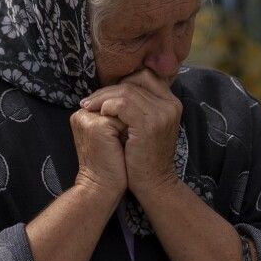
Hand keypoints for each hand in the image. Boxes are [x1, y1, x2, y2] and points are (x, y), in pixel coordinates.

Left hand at [80, 69, 182, 195]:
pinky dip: (107, 106)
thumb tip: (115, 88)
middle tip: (89, 100)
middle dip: (108, 89)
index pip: (145, 76)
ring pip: (126, 91)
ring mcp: (162, 113)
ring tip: (88, 106)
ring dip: (103, 98)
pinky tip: (99, 114)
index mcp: (171, 102)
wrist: (154, 184)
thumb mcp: (146, 126)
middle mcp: (171, 104)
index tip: (104, 94)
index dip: (122, 81)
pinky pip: (123, 104)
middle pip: (134, 81)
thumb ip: (139, 106)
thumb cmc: (144, 156)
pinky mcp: (149, 124)